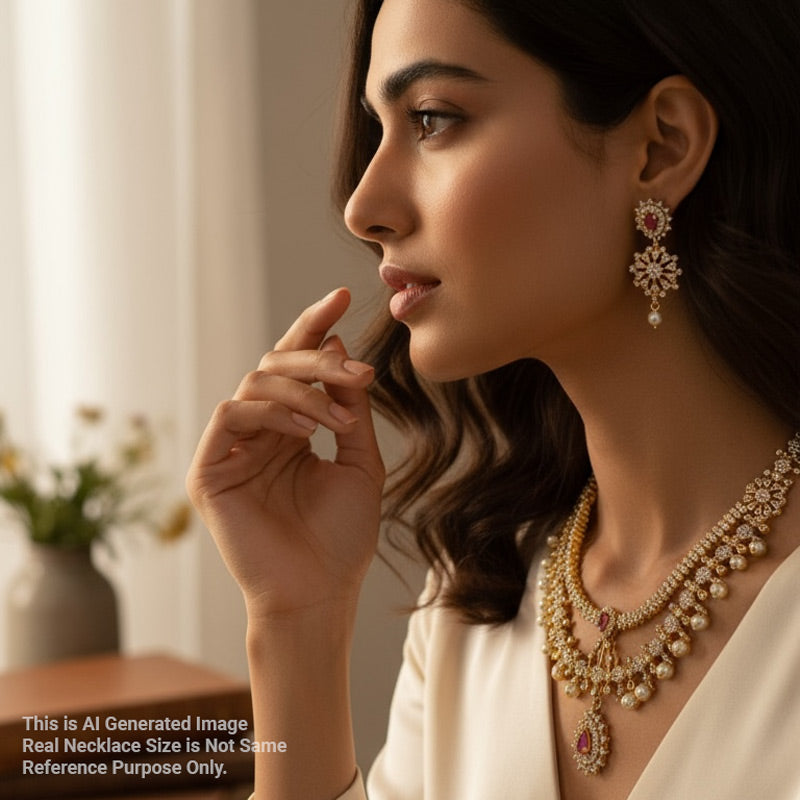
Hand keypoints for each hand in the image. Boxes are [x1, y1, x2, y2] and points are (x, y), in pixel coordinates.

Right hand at [186, 288, 384, 617]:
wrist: (322, 592)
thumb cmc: (342, 536)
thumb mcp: (359, 461)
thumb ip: (349, 408)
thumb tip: (341, 348)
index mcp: (291, 429)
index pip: (298, 367)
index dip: (316, 328)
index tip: (345, 296)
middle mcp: (259, 433)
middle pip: (276, 365)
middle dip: (318, 358)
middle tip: (355, 368)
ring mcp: (231, 450)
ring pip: (255, 382)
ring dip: (303, 390)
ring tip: (338, 418)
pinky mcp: (209, 471)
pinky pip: (232, 414)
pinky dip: (272, 412)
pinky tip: (307, 431)